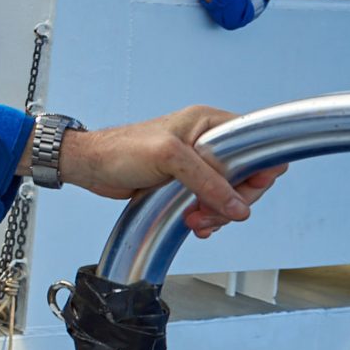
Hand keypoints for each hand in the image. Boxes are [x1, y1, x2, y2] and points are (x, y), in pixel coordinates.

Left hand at [57, 106, 287, 238]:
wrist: (92, 167)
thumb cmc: (121, 150)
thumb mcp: (168, 158)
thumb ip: (207, 180)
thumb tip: (238, 206)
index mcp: (210, 124)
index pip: (256, 144)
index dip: (258, 170)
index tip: (244, 194)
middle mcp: (208, 142)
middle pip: (246, 176)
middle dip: (231, 201)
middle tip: (209, 214)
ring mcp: (198, 164)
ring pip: (229, 195)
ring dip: (217, 214)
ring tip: (194, 222)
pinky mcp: (186, 184)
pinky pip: (211, 204)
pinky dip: (207, 218)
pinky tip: (195, 225)